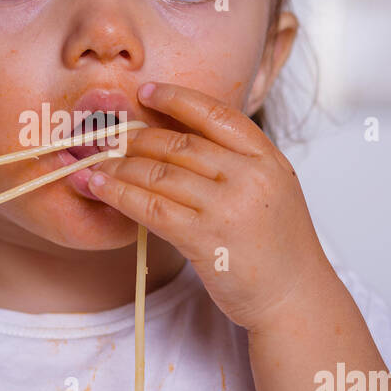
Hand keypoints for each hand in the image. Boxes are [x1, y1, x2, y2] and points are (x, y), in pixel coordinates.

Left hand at [86, 82, 330, 332]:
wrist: (295, 298)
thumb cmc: (277, 247)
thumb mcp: (271, 189)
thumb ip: (234, 162)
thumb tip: (176, 137)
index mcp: (268, 158)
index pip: (216, 114)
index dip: (176, 99)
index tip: (147, 92)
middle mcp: (250, 176)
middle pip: (179, 144)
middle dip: (137, 138)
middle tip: (109, 137)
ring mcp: (228, 207)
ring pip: (159, 174)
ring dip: (120, 166)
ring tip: (96, 163)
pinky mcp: (205, 239)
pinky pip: (150, 208)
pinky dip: (118, 194)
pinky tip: (98, 187)